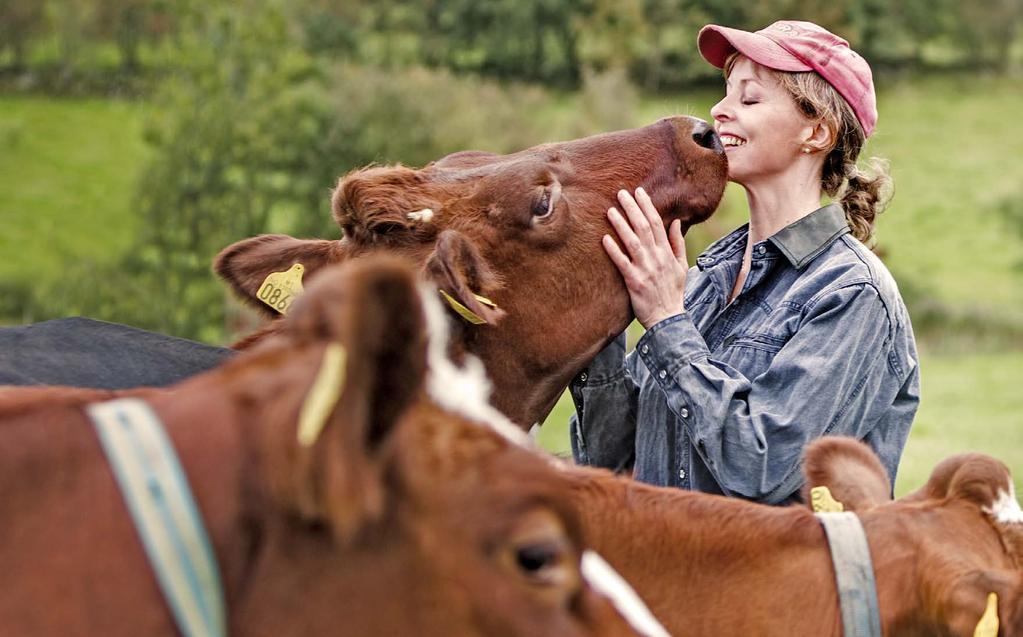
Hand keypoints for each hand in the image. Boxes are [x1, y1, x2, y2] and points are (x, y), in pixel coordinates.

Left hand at [602, 187, 688, 328]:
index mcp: (667, 253)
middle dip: (633, 208)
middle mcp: (657, 258)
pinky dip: (614, 250)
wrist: (668, 318)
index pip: (658, 223)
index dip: (647, 206)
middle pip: (644, 227)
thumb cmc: (673, 292)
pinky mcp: (634, 282)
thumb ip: (677, 243)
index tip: (639, 192)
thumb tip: (675, 221)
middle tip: (621, 193)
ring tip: (610, 210)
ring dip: (621, 224)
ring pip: (633, 241)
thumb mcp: (681, 266)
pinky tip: (604, 238)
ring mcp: (645, 269)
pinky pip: (622, 263)